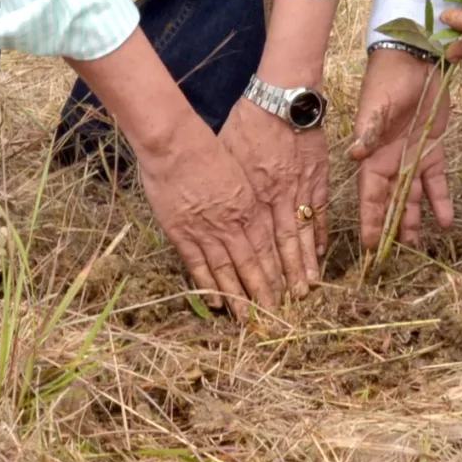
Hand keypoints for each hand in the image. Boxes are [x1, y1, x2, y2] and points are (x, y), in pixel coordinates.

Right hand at [136, 125, 284, 315]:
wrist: (175, 144)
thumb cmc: (208, 148)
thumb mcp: (239, 171)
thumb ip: (247, 197)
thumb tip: (254, 215)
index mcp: (249, 206)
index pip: (268, 247)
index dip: (277, 271)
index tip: (286, 289)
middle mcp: (232, 223)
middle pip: (253, 263)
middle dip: (264, 290)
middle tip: (273, 313)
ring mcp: (207, 231)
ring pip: (227, 271)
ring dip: (238, 296)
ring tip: (248, 316)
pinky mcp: (182, 234)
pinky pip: (198, 266)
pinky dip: (208, 285)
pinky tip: (217, 302)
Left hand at [217, 97, 326, 295]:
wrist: (281, 96)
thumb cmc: (246, 121)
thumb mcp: (225, 154)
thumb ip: (225, 184)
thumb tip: (216, 205)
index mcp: (248, 196)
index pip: (252, 244)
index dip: (255, 271)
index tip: (256, 295)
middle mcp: (273, 199)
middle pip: (277, 246)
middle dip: (281, 278)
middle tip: (285, 306)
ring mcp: (298, 190)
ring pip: (300, 234)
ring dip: (303, 263)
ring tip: (307, 287)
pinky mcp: (316, 178)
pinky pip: (318, 212)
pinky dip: (319, 233)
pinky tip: (319, 252)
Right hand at [352, 49, 453, 251]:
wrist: (415, 58)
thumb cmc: (389, 79)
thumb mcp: (377, 104)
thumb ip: (370, 130)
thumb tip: (355, 154)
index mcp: (372, 155)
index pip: (369, 196)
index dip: (370, 220)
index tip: (370, 246)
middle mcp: (390, 162)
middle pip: (390, 202)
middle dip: (391, 228)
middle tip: (395, 257)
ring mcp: (412, 157)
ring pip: (412, 197)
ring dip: (414, 220)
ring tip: (418, 246)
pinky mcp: (434, 148)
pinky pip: (437, 180)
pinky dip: (441, 200)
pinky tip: (446, 220)